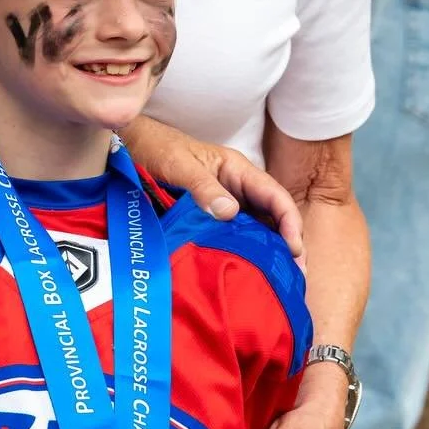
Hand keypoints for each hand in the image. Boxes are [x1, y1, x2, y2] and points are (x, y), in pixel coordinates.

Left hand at [121, 118, 303, 259]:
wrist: (133, 148)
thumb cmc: (158, 149)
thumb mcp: (180, 166)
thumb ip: (203, 187)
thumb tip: (229, 213)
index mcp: (238, 171)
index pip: (276, 197)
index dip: (289, 222)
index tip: (294, 248)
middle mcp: (237, 188)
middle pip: (273, 216)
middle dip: (288, 243)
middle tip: (296, 274)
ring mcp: (225, 203)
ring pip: (257, 228)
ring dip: (269, 251)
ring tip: (280, 280)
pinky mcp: (210, 218)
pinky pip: (234, 235)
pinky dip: (245, 252)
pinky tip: (249, 271)